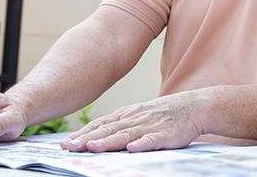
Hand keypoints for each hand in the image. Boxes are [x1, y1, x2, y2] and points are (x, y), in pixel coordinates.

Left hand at [61, 92, 203, 152]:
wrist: (192, 107)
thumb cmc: (162, 114)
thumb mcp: (137, 115)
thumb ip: (118, 125)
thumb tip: (93, 137)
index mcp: (125, 115)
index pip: (99, 125)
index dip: (81, 134)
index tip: (65, 144)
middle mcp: (133, 119)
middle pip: (106, 130)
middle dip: (86, 139)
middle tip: (69, 147)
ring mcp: (148, 126)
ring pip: (124, 135)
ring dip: (107, 142)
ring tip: (92, 148)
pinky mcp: (164, 135)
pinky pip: (151, 140)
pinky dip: (141, 144)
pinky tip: (132, 149)